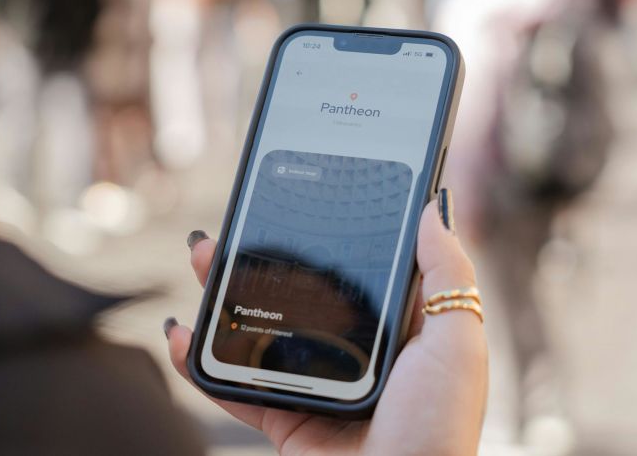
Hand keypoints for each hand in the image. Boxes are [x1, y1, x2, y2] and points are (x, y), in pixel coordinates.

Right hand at [165, 194, 487, 455]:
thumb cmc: (441, 429)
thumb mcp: (457, 342)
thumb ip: (447, 274)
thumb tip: (432, 209)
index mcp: (395, 331)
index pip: (350, 272)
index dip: (319, 240)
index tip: (291, 206)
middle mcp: (352, 354)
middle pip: (294, 295)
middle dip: (256, 260)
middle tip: (229, 230)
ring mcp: (315, 386)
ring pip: (257, 331)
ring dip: (221, 296)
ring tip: (199, 260)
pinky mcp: (285, 419)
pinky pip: (234, 387)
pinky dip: (199, 363)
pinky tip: (180, 334)